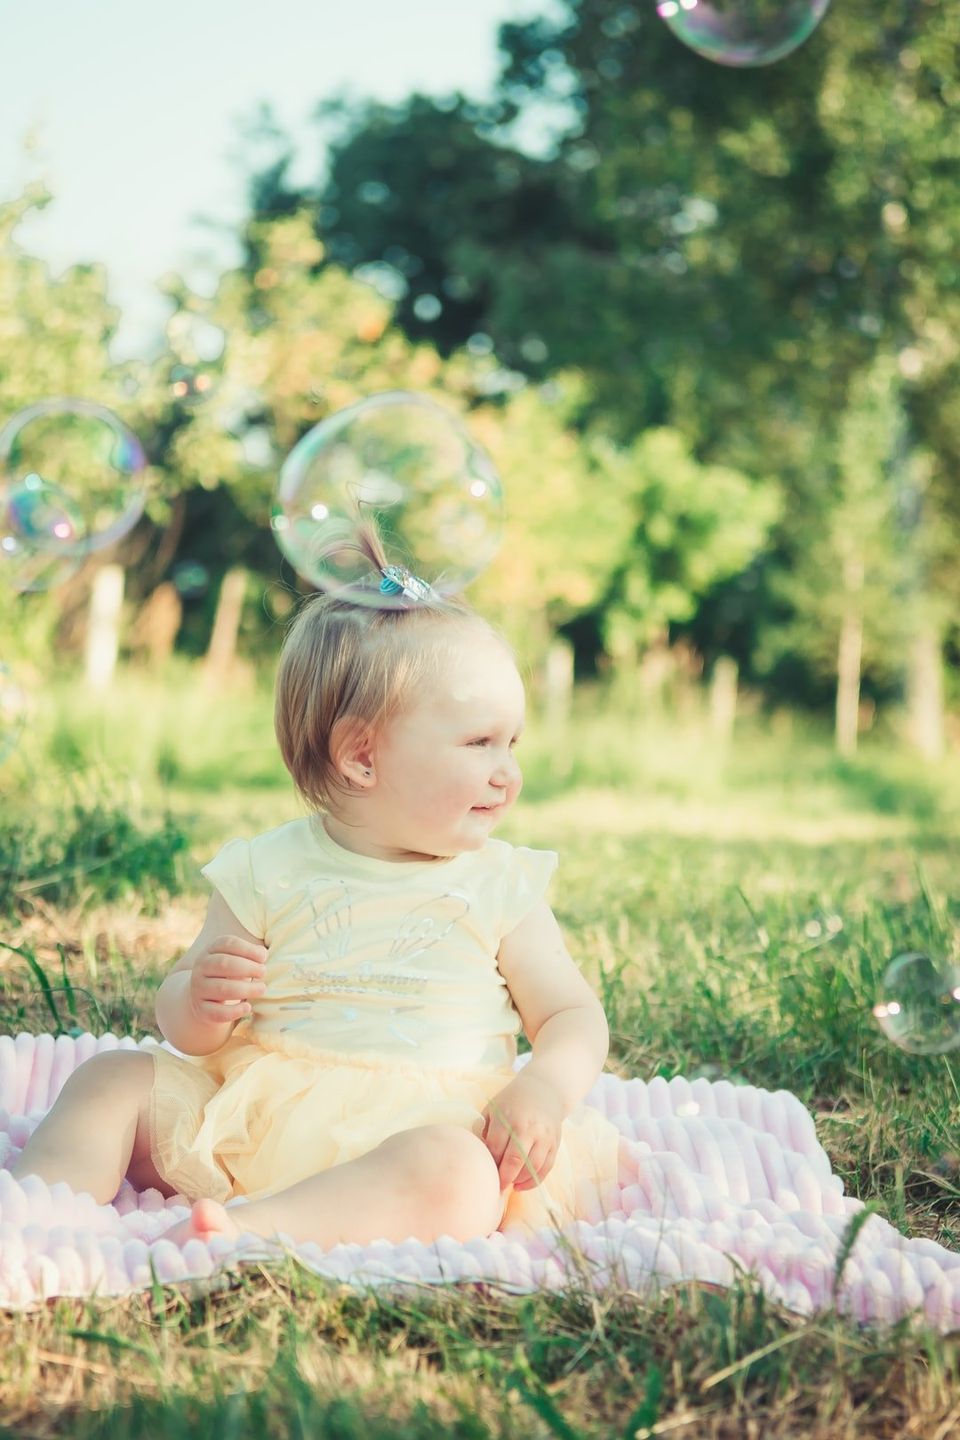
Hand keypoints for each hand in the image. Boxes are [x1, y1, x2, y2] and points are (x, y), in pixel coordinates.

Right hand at [189, 935, 267, 1023]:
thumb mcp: (236, 960)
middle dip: (247, 968)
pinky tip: (247, 1008)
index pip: (227, 943)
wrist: (204, 1000)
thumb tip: (262, 954)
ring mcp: (199, 989)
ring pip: (222, 988)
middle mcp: (201, 968)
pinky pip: (217, 1012)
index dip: (247, 949)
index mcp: (210, 951)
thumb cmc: (229, 975)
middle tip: (263, 972)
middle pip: (223, 963)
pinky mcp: (201, 1009)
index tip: (264, 957)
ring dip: (246, 989)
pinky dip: (234, 1011)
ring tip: (262, 989)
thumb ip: (250, 955)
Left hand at [479, 1070, 564, 1191]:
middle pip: (514, 1161)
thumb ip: (483, 1130)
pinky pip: (545, 1168)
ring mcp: (543, 1136)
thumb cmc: (512, 1102)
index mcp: (507, 1117)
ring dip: (518, 1180)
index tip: (484, 1171)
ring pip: (531, 1167)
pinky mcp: (554, 1143)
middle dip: (503, 1178)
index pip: (495, 1148)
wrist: (543, 1090)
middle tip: (495, 1186)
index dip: (489, 1164)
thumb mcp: (493, 1108)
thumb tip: (476, 1155)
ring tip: (509, 1183)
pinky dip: (533, 1181)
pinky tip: (521, 1185)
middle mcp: (526, 1127)